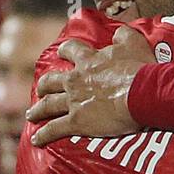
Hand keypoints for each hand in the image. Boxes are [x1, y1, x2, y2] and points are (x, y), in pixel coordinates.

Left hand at [27, 26, 155, 145]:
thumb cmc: (140, 69)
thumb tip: (118, 33)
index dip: (65, 51)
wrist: (142, 93)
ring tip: (31, 115)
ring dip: (38, 110)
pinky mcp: (77, 122)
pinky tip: (36, 140)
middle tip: (40, 89)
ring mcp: (74, 101)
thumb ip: (123, 35)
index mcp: (88, 60)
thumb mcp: (134, 43)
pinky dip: (43, 135)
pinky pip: (54, 129)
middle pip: (51, 81)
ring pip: (48, 105)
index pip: (71, 50)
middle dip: (44, 85)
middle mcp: (76, 79)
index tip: (61, 53)